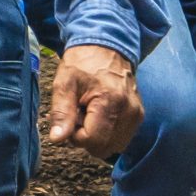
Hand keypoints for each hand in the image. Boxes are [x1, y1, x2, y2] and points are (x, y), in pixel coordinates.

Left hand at [50, 44, 141, 161]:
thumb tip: (57, 139)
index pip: (92, 140)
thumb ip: (61, 112)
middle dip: (87, 138)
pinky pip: (120, 139)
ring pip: (113, 147)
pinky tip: (100, 115)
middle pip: (103, 148)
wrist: (106, 48)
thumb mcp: (64, 83)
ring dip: (98, 136)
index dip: (76, 135)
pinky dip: (108, 133)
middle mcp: (129, 111)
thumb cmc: (83, 64)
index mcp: (111, 101)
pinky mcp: (138, 117)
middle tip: (80, 114)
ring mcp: (137, 115)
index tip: (72, 117)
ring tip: (90, 113)